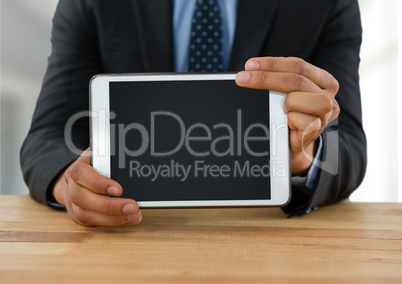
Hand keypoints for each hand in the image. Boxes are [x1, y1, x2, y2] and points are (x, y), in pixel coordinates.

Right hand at [53, 148, 141, 225]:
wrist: (78, 179)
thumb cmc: (95, 165)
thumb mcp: (102, 155)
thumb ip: (114, 155)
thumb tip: (132, 155)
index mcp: (77, 168)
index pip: (81, 174)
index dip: (99, 184)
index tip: (118, 189)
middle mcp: (72, 186)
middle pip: (82, 198)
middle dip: (110, 206)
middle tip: (133, 206)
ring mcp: (73, 203)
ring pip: (86, 214)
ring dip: (113, 218)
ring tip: (134, 215)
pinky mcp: (80, 215)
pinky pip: (93, 222)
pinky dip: (113, 222)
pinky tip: (129, 218)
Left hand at [235, 57, 339, 173]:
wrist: (293, 145)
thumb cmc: (289, 115)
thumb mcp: (285, 94)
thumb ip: (278, 81)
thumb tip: (250, 74)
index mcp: (323, 80)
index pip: (298, 65)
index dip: (272, 64)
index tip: (249, 66)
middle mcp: (328, 94)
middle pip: (295, 80)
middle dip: (264, 78)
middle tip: (242, 79)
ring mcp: (325, 113)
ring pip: (296, 99)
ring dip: (284, 103)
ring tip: (282, 110)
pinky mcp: (317, 129)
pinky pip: (296, 120)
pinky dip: (288, 120)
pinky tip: (288, 124)